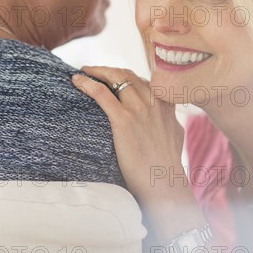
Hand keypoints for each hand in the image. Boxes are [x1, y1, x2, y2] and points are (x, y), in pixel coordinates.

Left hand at [71, 66, 184, 199]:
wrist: (164, 182)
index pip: (144, 81)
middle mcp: (154, 102)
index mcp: (165, 105)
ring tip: (84, 73)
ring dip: (97, 72)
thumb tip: (167, 119)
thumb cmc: (167, 165)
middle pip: (128, 75)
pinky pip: (102, 94)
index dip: (127, 76)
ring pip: (116, 78)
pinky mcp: (124, 120)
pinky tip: (77, 81)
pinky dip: (88, 83)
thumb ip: (169, 120)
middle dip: (109, 70)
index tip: (114, 77)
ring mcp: (139, 109)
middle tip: (94, 71)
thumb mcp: (176, 134)